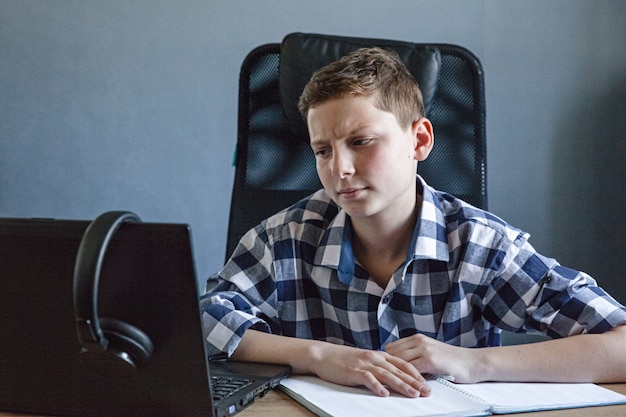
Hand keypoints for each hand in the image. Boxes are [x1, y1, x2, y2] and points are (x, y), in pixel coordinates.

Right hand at [308, 342, 431, 397]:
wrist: (324, 354)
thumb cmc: (344, 359)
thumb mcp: (366, 360)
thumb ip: (379, 367)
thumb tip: (393, 378)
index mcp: (379, 355)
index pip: (403, 364)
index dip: (416, 374)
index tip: (426, 384)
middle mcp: (374, 358)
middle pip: (398, 371)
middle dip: (414, 382)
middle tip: (426, 391)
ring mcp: (365, 364)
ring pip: (387, 375)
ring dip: (401, 385)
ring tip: (412, 394)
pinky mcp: (354, 371)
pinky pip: (368, 379)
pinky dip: (377, 386)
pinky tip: (384, 394)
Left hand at [385, 334, 476, 382]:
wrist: (473, 363)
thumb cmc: (452, 361)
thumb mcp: (431, 352)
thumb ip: (416, 355)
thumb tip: (398, 365)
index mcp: (417, 338)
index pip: (391, 348)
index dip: (386, 360)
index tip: (381, 370)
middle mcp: (418, 341)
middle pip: (392, 354)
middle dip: (387, 366)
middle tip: (380, 379)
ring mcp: (424, 349)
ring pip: (399, 361)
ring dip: (394, 373)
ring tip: (387, 384)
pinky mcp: (430, 359)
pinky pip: (411, 369)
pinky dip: (405, 378)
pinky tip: (401, 385)